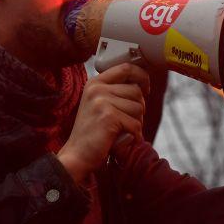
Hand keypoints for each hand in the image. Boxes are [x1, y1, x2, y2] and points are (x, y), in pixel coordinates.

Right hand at [57, 63, 149, 181]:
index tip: (146, 89)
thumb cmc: (93, 133)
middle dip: (139, 108)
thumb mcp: (100, 104)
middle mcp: (97, 88)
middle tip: (128, 122)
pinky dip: (134, 135)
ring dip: (136, 123)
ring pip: (138, 107)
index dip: (142, 76)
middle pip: (136, 90)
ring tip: (123, 131)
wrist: (77, 156)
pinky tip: (124, 140)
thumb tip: (143, 85)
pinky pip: (135, 124)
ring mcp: (102, 101)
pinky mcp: (109, 116)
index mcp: (95, 83)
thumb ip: (116, 92)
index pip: (126, 68)